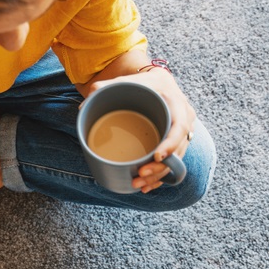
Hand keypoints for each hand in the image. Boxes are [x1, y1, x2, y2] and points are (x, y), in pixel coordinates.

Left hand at [88, 68, 196, 192]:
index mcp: (176, 104)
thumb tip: (84, 103)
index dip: (170, 144)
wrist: (158, 84)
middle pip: (178, 151)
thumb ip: (105, 87)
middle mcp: (184, 121)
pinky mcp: (176, 145)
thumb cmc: (142, 84)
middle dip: (160, 167)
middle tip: (139, 174)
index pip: (180, 127)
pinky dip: (159, 178)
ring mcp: (182, 135)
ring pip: (175, 162)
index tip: (157, 157)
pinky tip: (146, 187)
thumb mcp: (127, 81)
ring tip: (137, 183)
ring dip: (157, 176)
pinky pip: (172, 165)